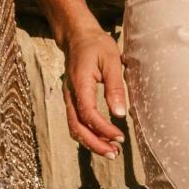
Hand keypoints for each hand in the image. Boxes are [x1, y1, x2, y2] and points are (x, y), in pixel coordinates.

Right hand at [60, 22, 127, 158]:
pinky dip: (87, 133)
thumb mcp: (111, 60)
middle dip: (95, 144)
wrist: (78, 35)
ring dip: (91, 142)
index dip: (103, 129)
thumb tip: (120, 114)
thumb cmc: (97, 45)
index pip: (88, 114)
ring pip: (74, 127)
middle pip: (77, 127)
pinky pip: (76, 121)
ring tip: (111, 151)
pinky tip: (102, 138)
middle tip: (115, 153)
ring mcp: (69, 97)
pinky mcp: (72, 99)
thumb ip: (115, 87)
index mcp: (80, 83)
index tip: (120, 137)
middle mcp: (70, 93)